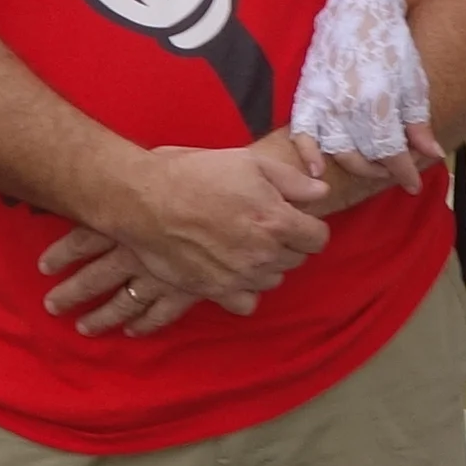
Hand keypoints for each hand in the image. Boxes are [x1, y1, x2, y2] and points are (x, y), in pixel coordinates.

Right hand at [38, 137, 332, 332]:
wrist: (144, 199)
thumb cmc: (195, 174)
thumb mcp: (249, 162)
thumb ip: (293, 181)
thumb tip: (321, 194)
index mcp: (276, 221)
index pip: (318, 239)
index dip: (308, 225)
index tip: (292, 216)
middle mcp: (262, 254)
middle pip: (296, 259)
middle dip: (286, 242)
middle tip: (260, 223)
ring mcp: (239, 277)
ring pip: (273, 279)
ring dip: (265, 264)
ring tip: (242, 242)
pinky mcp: (215, 291)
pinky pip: (247, 302)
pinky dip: (244, 289)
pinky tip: (231, 268)